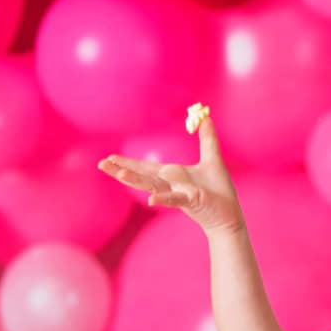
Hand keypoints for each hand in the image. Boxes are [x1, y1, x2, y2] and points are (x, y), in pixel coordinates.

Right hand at [97, 112, 243, 235]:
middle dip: (121, 170)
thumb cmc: (218, 189)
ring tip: (119, 174)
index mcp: (172, 174)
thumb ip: (207, 138)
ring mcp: (179, 193)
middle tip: (101, 164)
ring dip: (136, 180)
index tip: (109, 158)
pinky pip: (175, 199)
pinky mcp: (191, 201)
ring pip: (154, 186)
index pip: (145, 167)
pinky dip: (164, 198)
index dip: (127, 162)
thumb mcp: (212, 158)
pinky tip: (151, 200)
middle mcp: (171, 184)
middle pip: (142, 176)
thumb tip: (205, 117)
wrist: (228, 214)